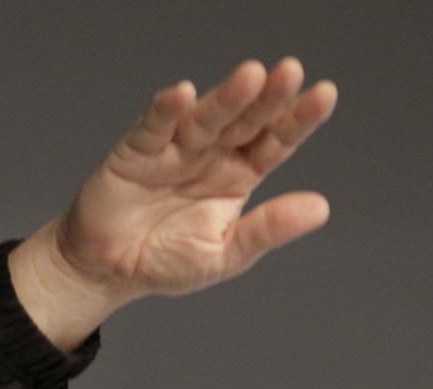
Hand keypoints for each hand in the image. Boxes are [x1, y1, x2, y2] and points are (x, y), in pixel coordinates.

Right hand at [10, 58, 336, 347]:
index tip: (323, 96)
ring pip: (205, 118)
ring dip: (225, 97)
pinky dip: (165, 112)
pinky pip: (153, 127)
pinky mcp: (136, 152)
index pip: (274, 142)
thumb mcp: (226, 255)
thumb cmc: (166, 261)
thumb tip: (321, 209)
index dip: (298, 120)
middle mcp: (210, 154)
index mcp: (238, 176)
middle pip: (245, 120)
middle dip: (266, 97)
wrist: (108, 271)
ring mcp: (174, 149)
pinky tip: (181, 95)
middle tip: (289, 73)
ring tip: (250, 77)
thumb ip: (268, 229)